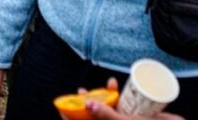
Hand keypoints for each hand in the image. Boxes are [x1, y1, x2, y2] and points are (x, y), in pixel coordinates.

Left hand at [62, 78, 183, 119]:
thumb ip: (108, 116)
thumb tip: (88, 104)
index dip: (70, 117)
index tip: (60, 106)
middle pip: (95, 115)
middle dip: (88, 101)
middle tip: (82, 89)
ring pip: (109, 108)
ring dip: (105, 94)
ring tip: (110, 82)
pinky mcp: (137, 117)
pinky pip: (122, 105)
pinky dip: (118, 94)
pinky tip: (117, 84)